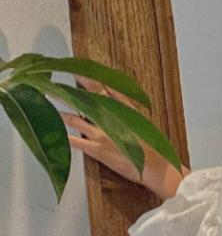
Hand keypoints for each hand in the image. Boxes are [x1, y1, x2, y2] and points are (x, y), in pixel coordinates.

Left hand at [63, 75, 189, 199]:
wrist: (157, 166)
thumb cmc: (151, 147)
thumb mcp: (141, 122)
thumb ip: (126, 109)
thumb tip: (113, 96)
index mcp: (123, 110)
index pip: (103, 89)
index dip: (88, 79)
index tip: (77, 70)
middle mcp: (110, 119)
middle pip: (84, 101)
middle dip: (68, 92)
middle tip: (55, 85)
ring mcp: (103, 134)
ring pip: (75, 119)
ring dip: (61, 113)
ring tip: (49, 105)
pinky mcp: (98, 150)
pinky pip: (75, 142)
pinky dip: (63, 137)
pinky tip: (52, 132)